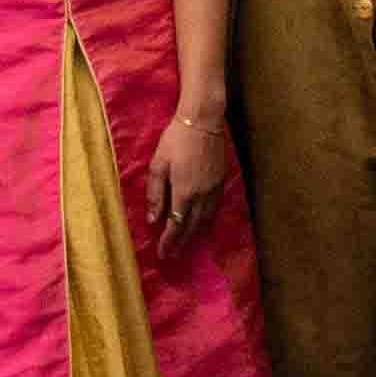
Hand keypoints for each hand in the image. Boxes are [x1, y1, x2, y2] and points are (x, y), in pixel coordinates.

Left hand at [147, 95, 233, 247]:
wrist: (203, 121)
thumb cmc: (175, 140)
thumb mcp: (158, 165)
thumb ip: (156, 194)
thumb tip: (153, 220)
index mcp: (185, 192)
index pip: (176, 225)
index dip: (169, 242)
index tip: (163, 254)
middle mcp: (202, 196)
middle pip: (193, 227)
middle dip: (182, 243)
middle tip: (173, 255)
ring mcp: (215, 189)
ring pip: (207, 220)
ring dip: (196, 234)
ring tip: (187, 244)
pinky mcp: (222, 182)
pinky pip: (215, 209)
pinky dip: (207, 221)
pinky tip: (202, 223)